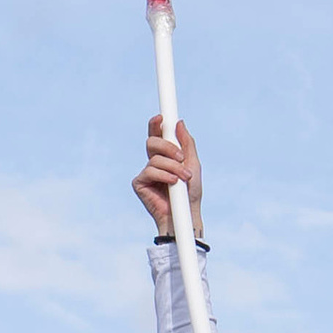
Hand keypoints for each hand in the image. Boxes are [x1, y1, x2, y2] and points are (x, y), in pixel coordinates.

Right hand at [134, 113, 203, 239]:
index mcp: (165, 156)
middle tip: (181, 157)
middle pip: (152, 142)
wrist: (187, 215)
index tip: (161, 117)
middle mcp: (153, 162)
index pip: (157, 135)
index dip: (156, 125)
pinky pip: (150, 171)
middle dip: (168, 146)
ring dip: (173, 167)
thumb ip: (187, 144)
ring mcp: (145, 173)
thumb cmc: (190, 192)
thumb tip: (179, 122)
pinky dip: (164, 176)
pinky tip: (172, 184)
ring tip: (183, 179)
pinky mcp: (139, 183)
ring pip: (155, 158)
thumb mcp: (193, 164)